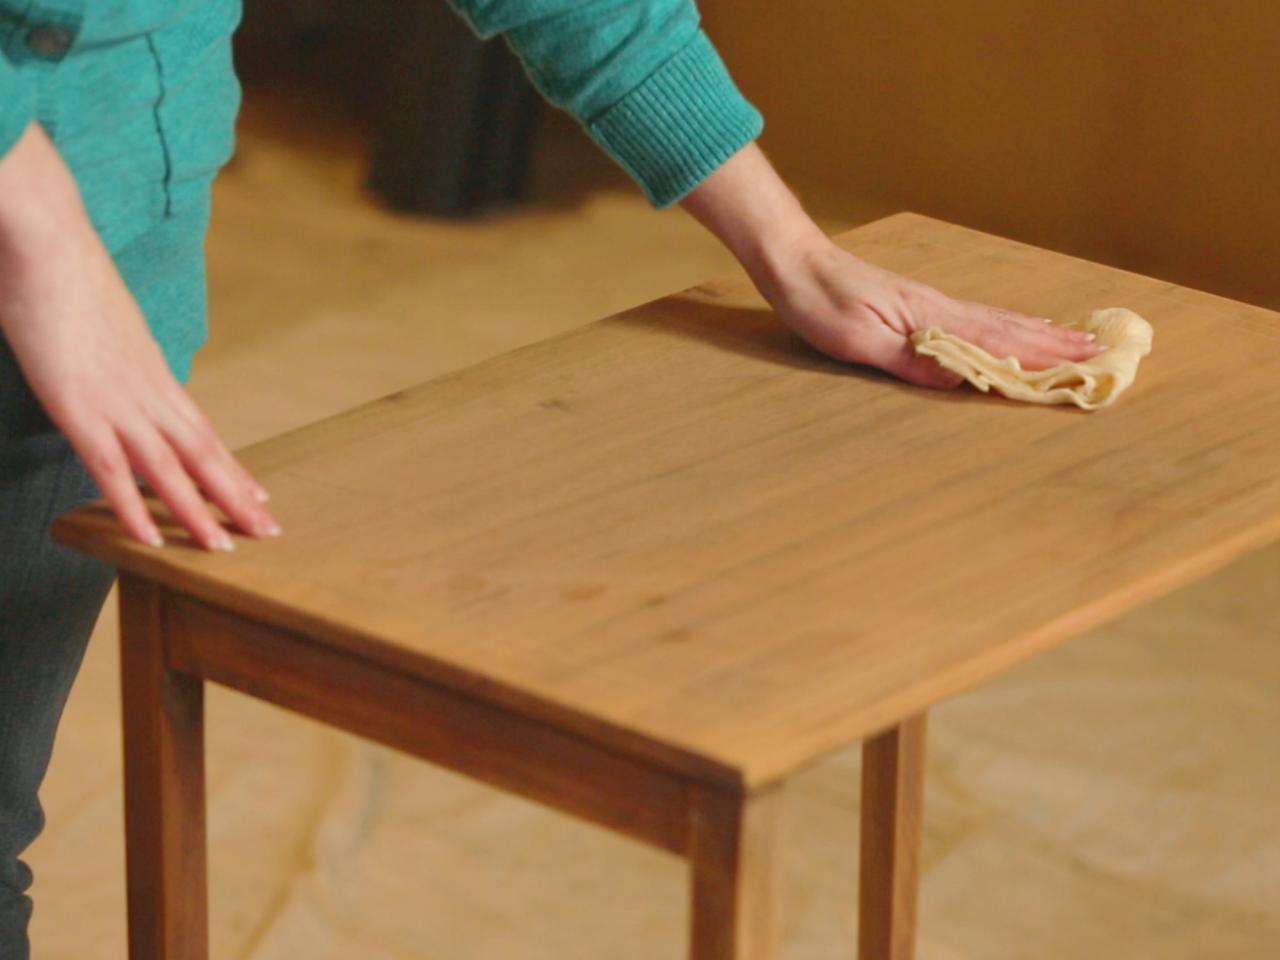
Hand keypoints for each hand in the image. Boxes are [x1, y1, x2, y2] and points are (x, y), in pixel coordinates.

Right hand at [0, 122, 278, 550]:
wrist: (47, 233)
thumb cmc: (63, 271)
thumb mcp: (98, 320)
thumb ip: (111, 349)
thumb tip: (107, 362)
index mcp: (151, 369)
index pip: (201, 428)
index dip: (230, 464)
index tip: (258, 492)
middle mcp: (146, 389)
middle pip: (201, 452)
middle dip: (235, 495)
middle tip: (270, 530)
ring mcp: (116, 399)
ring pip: (168, 468)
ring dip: (197, 512)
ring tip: (226, 548)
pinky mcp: (78, 405)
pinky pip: (111, 466)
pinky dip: (132, 505)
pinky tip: (150, 538)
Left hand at [759, 239, 1102, 387]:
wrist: (795, 262)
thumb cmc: (819, 302)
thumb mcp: (856, 340)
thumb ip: (908, 360)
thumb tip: (960, 380)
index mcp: (930, 316)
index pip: (998, 340)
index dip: (1042, 356)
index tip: (1085, 365)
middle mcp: (939, 307)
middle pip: (1009, 328)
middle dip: (1057, 344)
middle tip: (1103, 353)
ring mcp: (931, 303)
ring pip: (997, 321)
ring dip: (1039, 333)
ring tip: (1076, 340)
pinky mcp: (917, 304)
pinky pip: (976, 318)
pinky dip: (1006, 326)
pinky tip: (1013, 330)